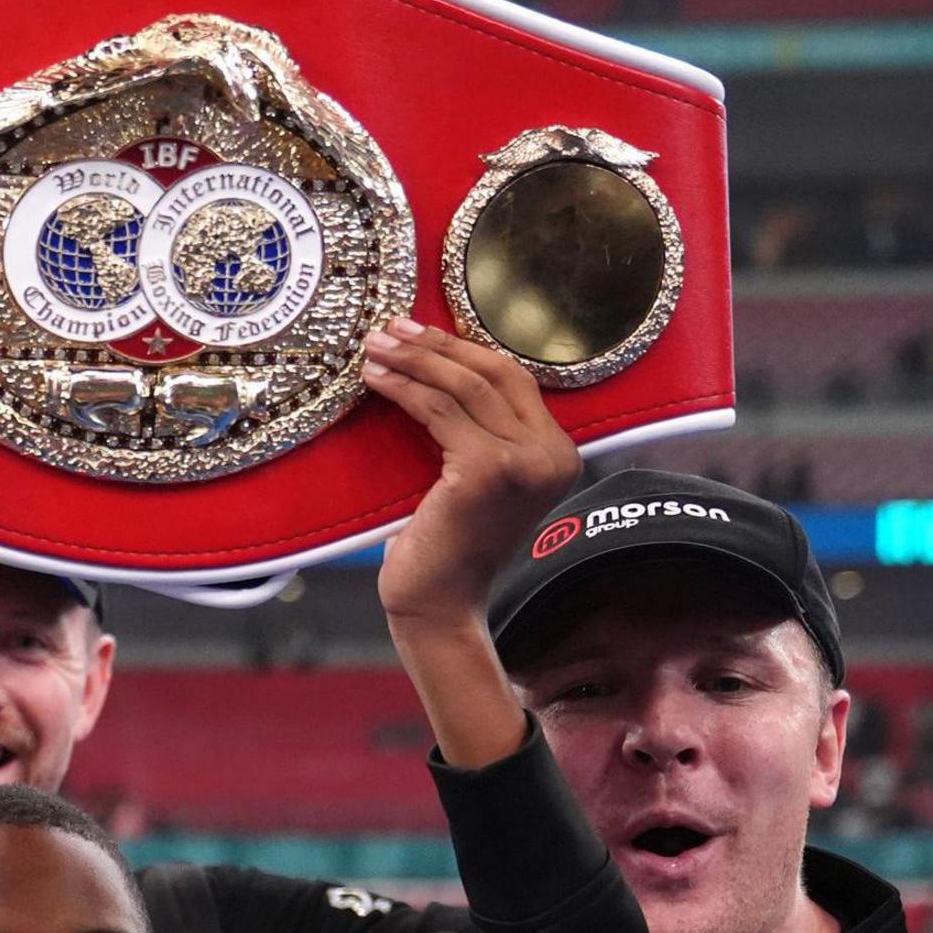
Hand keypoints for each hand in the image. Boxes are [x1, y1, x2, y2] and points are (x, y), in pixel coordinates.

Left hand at [360, 320, 579, 638]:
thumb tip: (437, 365)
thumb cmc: (445, 543)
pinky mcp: (487, 470)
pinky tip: (376, 379)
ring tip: (373, 348)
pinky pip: (440, 412)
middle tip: (390, 328)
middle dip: (437, 346)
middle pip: (492, 374)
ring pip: (464, 387)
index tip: (420, 331)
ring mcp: (524, 462)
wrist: (438, 604)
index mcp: (559, 453)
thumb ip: (477, 430)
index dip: (466, 348)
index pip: (513, 379)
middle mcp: (552, 455)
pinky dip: (404, 389)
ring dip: (414, 362)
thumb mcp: (473, 477)